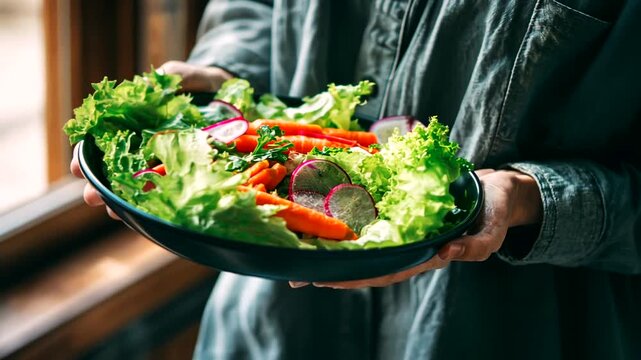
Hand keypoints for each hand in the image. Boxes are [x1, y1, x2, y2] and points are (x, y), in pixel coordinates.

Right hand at [71, 61, 232, 216]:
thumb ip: (165, 79)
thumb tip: (145, 86)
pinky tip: (149, 214)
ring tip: (115, 213)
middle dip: (100, 186)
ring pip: (138, 186)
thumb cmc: (197, 84)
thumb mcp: (178, 76)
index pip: (102, 144)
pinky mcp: (187, 171)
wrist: (229, 94)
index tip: (78, 168)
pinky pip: (170, 190)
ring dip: (125, 201)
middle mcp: (144, 147)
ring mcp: (165, 161)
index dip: (87, 157)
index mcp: (133, 125)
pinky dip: (159, 203)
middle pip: (115, 170)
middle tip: (92, 198)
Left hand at [296, 169, 542, 288]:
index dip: (353, 277)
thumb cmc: (493, 214)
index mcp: (424, 256)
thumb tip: (443, 254)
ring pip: (362, 242)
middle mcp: (407, 245)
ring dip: (333, 246)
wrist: (495, 191)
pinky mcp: (399, 209)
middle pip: (364, 262)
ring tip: (300, 248)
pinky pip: (370, 217)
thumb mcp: (490, 233)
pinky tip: (325, 217)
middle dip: (331, 269)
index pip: (383, 272)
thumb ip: (472, 248)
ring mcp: (401, 228)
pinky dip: (348, 219)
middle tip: (296, 273)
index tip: (324, 280)